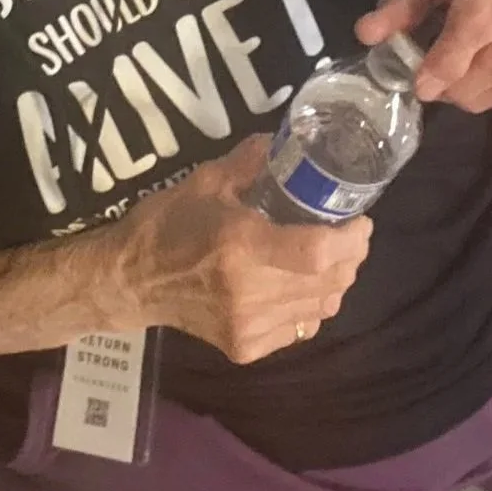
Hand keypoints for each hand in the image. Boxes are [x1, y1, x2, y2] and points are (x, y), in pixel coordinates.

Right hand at [111, 138, 370, 363]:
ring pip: (322, 308)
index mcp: (240, 245)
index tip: (360, 221)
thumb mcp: (207, 181)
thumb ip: (253, 161)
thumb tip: (291, 142)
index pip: (318, 252)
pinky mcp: (247, 348)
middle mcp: (249, 291)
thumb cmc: (168, 223)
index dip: (351, 239)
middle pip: (329, 281)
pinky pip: (303, 328)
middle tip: (350, 235)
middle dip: (351, 257)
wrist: (131, 281)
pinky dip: (312, 305)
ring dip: (336, 281)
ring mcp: (249, 325)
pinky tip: (299, 286)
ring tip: (328, 260)